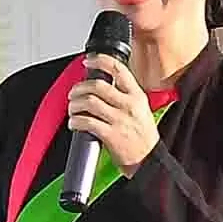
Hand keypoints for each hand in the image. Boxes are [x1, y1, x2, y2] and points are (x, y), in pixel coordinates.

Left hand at [64, 55, 158, 177]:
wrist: (149, 160)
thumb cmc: (143, 136)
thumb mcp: (141, 109)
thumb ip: (124, 95)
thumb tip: (102, 83)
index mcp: (137, 96)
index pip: (119, 70)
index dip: (100, 61)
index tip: (88, 61)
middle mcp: (129, 105)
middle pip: (98, 86)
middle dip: (79, 87)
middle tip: (74, 93)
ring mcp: (120, 120)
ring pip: (89, 102)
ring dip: (74, 104)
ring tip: (73, 109)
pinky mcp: (110, 135)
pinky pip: (86, 122)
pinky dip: (75, 121)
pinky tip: (74, 123)